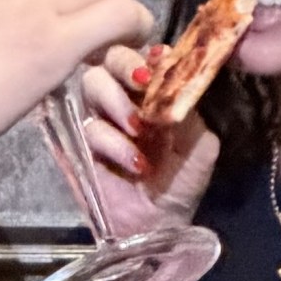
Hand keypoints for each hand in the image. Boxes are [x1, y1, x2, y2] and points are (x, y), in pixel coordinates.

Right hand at [73, 45, 221, 233]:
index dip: (148, 53)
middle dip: (124, 64)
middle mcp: (123, 100)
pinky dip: (114, 143)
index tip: (159, 59)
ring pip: (92, 85)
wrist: (156, 227)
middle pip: (108, 59)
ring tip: (139, 128)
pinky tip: (135, 162)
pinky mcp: (81, 146)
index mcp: (152, 96)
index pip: (143, 58)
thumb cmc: (180, 186)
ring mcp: (100, 121)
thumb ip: (189, 115)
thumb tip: (175, 85)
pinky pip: (89, 129)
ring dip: (117, 102)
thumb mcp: (199, 149)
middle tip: (141, 81)